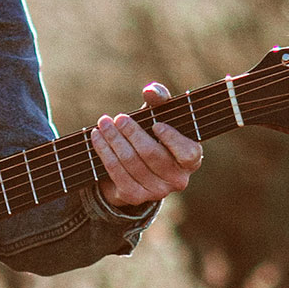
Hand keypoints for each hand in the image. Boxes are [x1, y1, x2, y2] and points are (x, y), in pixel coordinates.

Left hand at [91, 82, 202, 208]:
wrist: (133, 165)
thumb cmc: (152, 134)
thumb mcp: (158, 115)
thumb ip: (159, 99)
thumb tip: (150, 91)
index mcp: (191, 160)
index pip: (188, 154)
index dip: (172, 140)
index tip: (156, 124)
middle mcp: (178, 180)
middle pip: (151, 154)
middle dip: (132, 133)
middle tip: (118, 118)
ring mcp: (157, 191)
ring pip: (131, 162)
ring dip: (114, 140)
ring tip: (103, 124)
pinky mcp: (135, 196)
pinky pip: (117, 173)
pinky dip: (104, 153)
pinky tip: (97, 138)